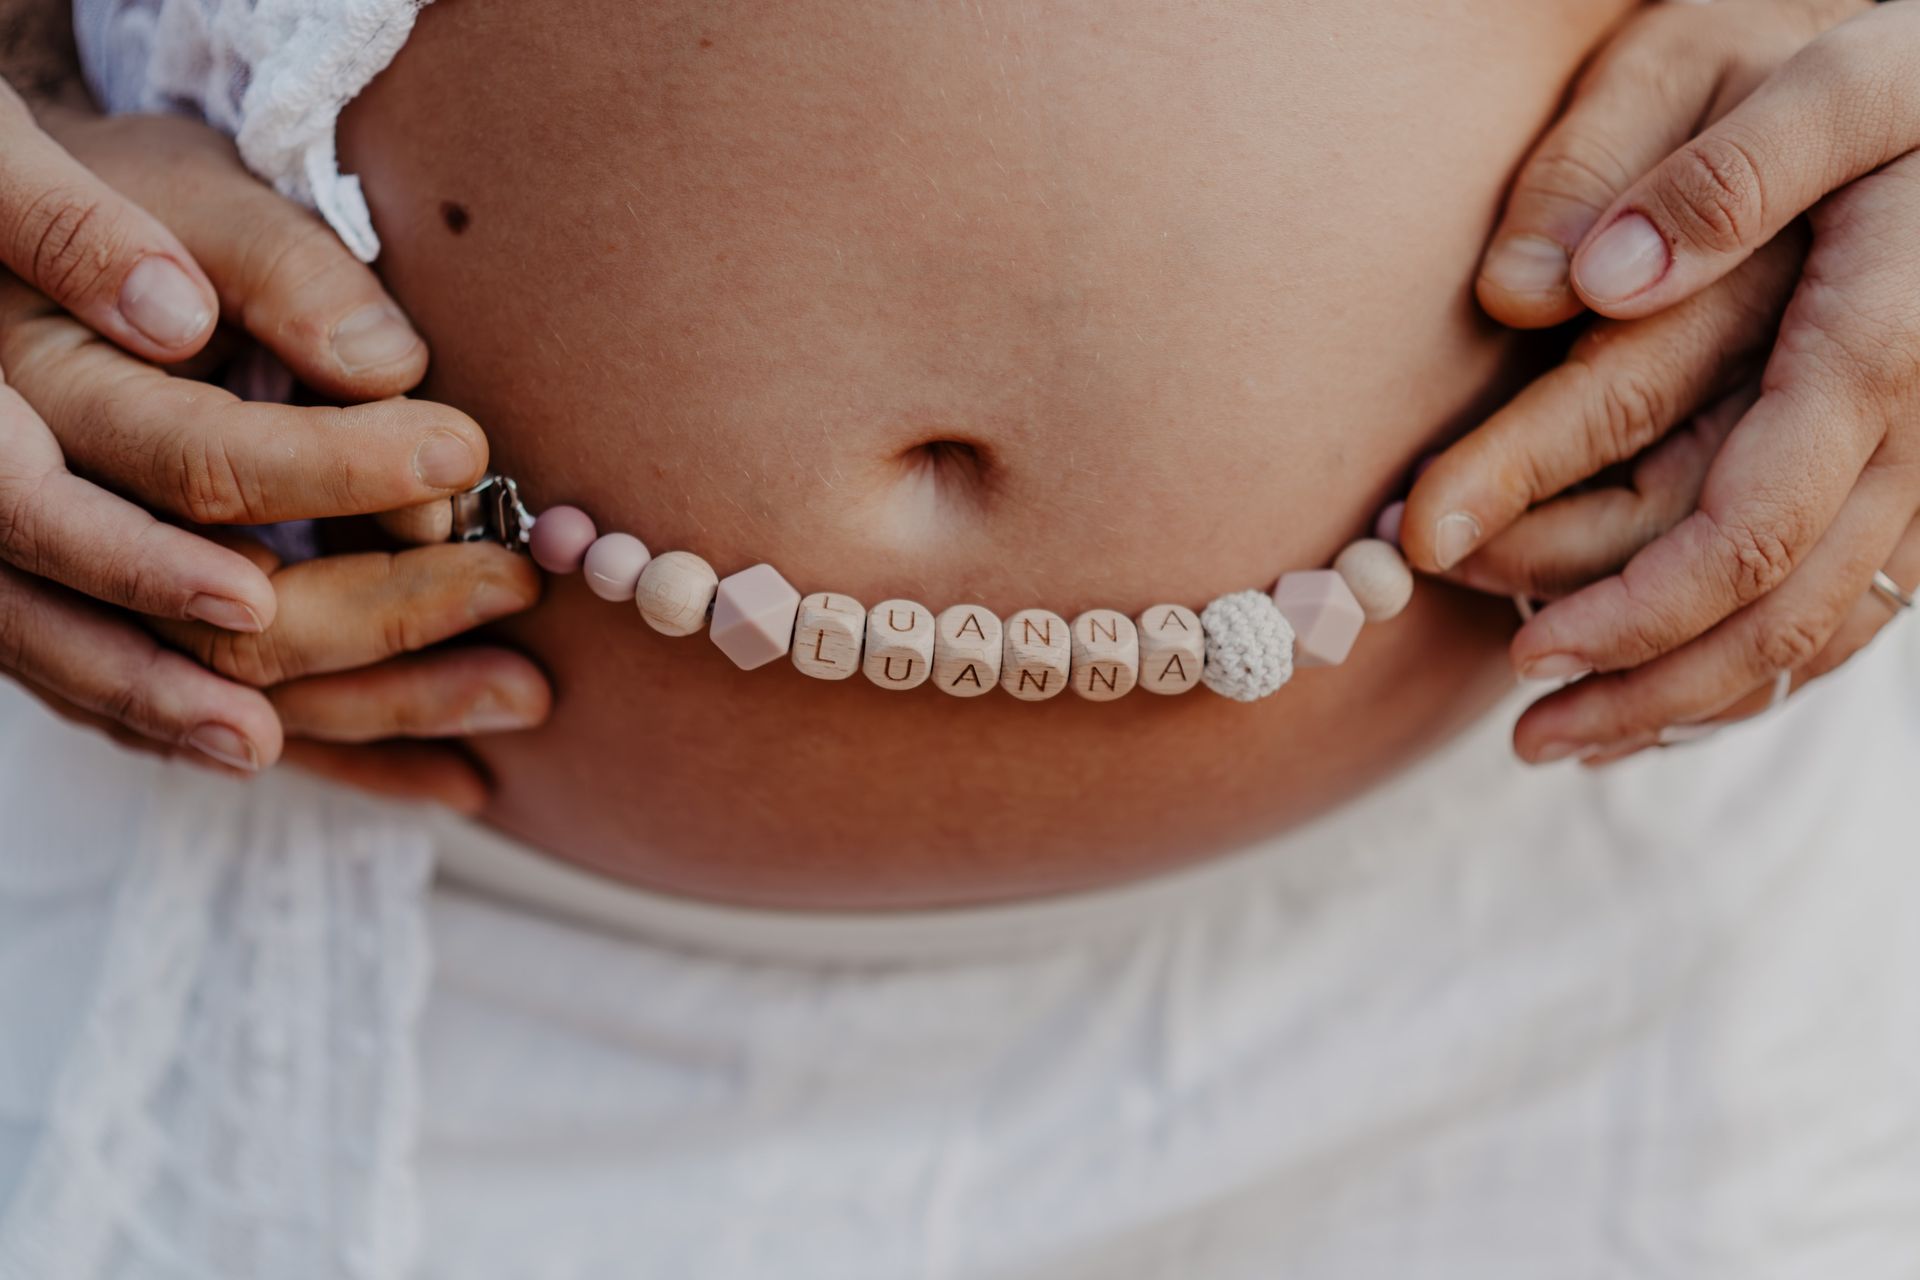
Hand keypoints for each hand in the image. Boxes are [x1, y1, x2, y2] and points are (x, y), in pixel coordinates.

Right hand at [0, 105, 548, 804]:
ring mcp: (58, 602)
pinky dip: (339, 762)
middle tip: (510, 584)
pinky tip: (453, 779)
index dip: (338, 468)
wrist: (38, 263)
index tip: (462, 451)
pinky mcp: (105, 649)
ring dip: (377, 709)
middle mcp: (33, 520)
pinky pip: (233, 732)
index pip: (201, 468)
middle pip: (212, 613)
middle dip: (378, 608)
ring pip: (221, 696)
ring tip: (520, 697)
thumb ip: (277, 275)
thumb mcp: (197, 199)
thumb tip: (388, 370)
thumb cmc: (137, 214)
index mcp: (43, 399)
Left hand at [1403, 0, 1919, 762]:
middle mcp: (1919, 433)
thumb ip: (1707, 176)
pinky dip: (1756, 672)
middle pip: (1781, 615)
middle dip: (1646, 687)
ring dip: (1691, 703)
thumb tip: (1567, 288)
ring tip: (1565, 742)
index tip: (1518, 651)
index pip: (1750, 528)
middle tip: (1524, 736)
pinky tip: (1663, 696)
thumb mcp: (1826, 80)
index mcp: (1879, 349)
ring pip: (1820, 633)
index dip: (1631, 605)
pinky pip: (1850, 609)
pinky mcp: (1916, 478)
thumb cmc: (1913, 75)